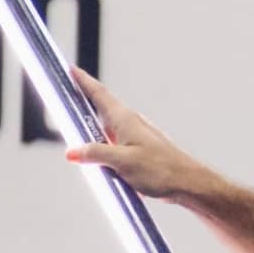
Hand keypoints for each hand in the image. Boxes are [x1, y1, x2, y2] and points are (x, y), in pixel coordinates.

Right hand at [62, 70, 225, 205]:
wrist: (186, 182)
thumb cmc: (160, 170)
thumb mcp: (122, 162)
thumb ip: (95, 154)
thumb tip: (71, 152)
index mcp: (125, 120)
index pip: (99, 95)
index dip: (83, 81)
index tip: (70, 70)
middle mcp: (129, 124)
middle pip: (101, 106)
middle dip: (83, 98)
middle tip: (67, 92)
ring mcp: (134, 136)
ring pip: (105, 125)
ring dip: (89, 123)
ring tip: (73, 124)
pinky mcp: (136, 149)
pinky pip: (112, 141)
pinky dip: (99, 141)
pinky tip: (94, 154)